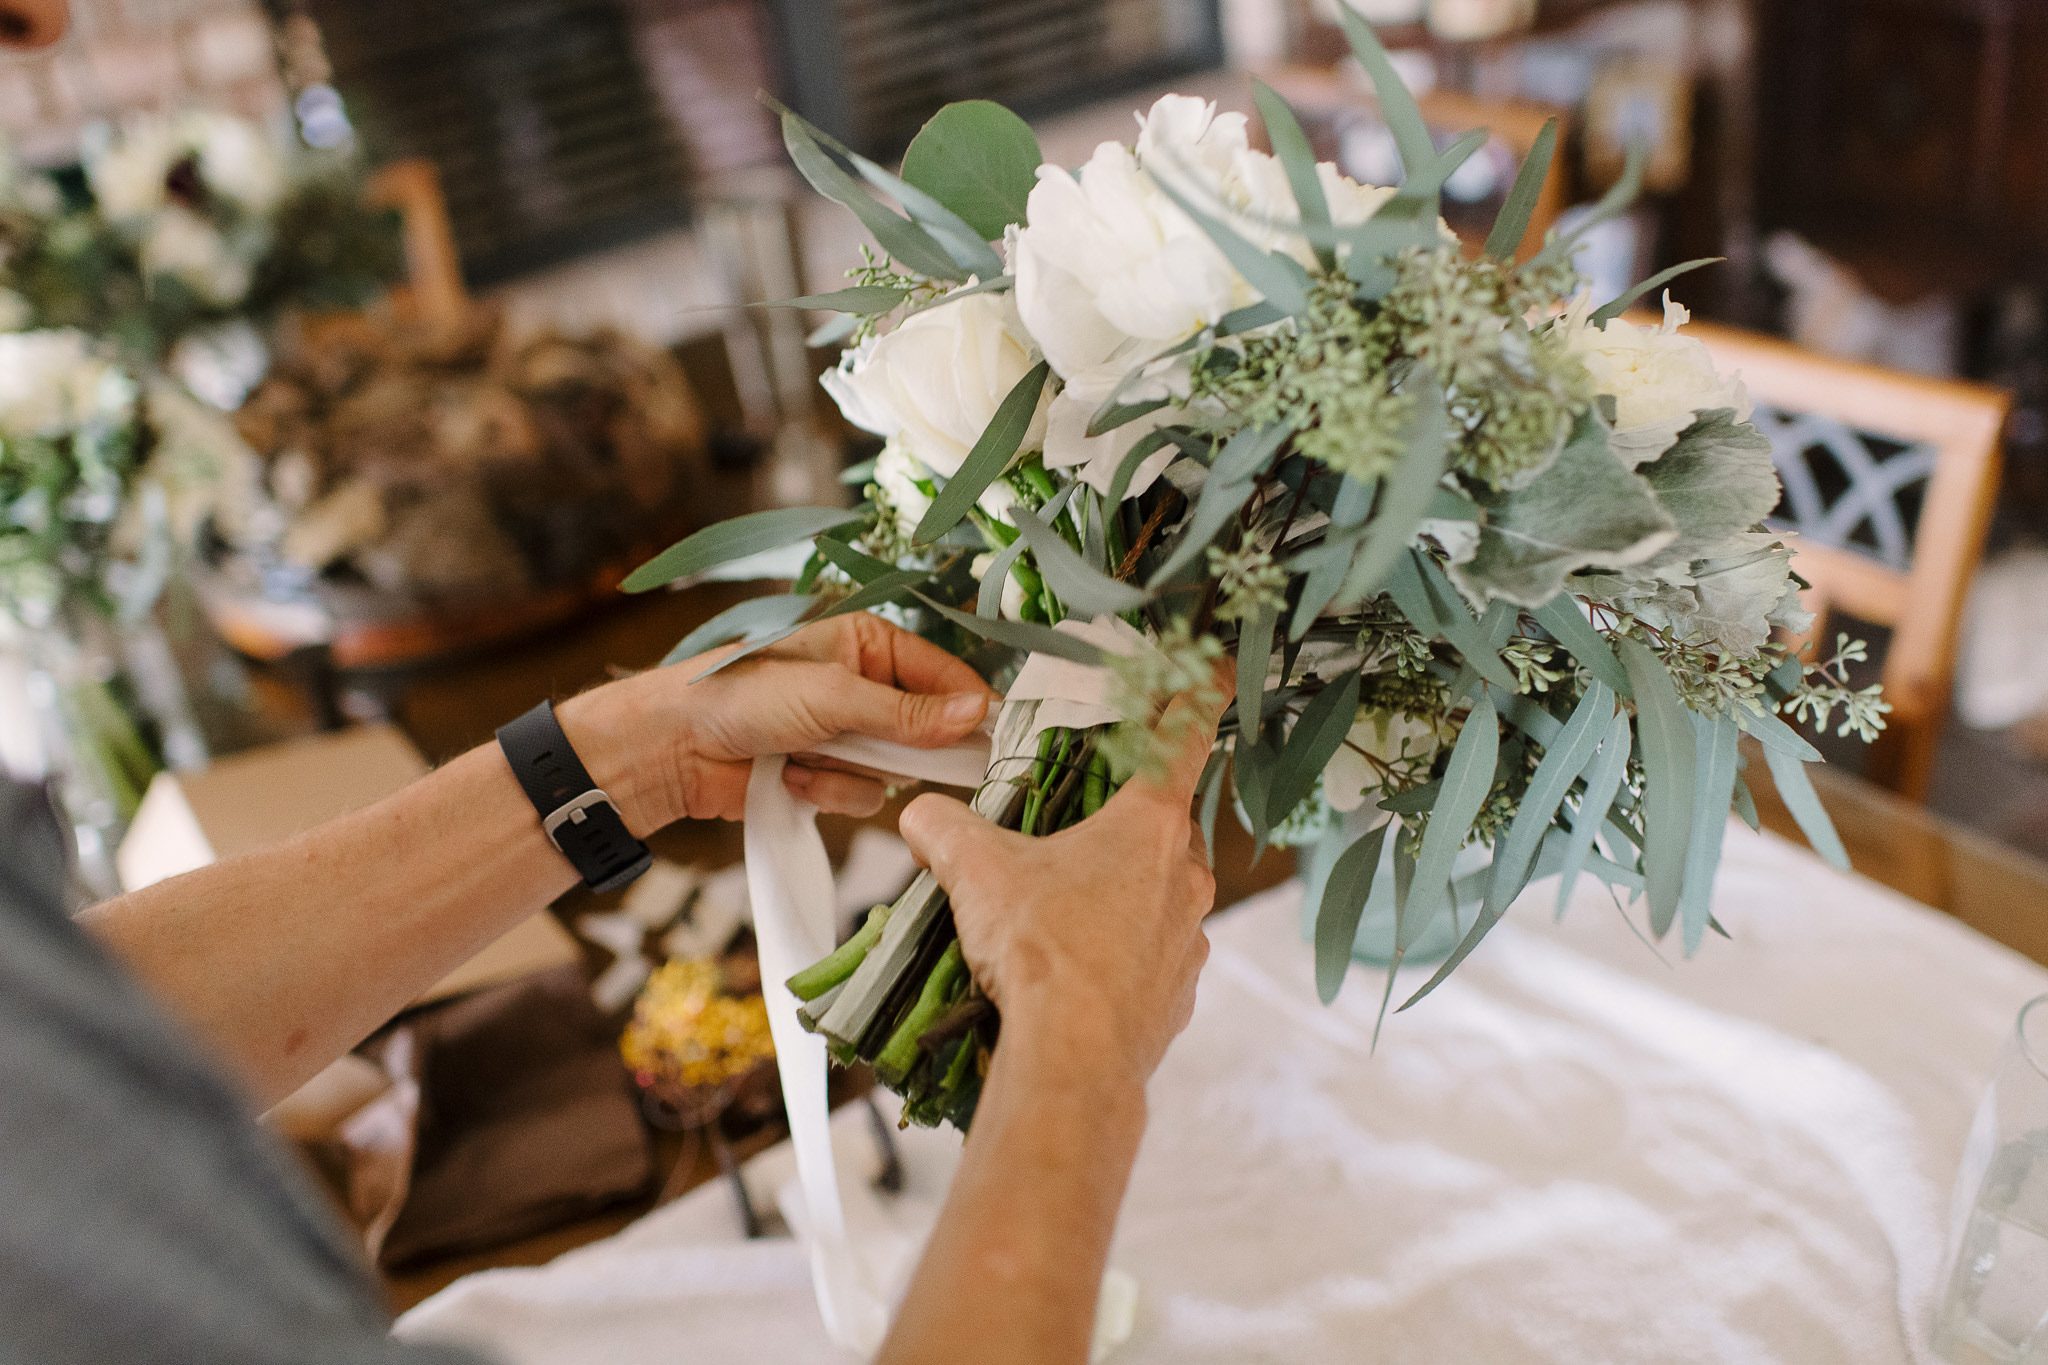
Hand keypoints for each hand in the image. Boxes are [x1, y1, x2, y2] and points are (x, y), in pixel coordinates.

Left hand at [558, 613, 994, 829]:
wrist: (672, 747)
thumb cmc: (742, 696)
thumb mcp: (833, 696)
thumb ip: (908, 712)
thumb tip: (978, 714)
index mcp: (868, 643)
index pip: (943, 674)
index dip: (969, 706)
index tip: (992, 738)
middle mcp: (863, 685)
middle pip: (925, 727)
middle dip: (900, 748)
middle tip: (884, 754)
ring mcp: (844, 733)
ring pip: (894, 770)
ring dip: (854, 773)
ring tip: (808, 758)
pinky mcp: (825, 775)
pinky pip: (861, 796)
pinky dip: (828, 793)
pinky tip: (791, 778)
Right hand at [897, 683, 1223, 1093]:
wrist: (1073, 1060)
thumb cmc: (1040, 950)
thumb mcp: (976, 871)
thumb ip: (943, 826)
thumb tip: (919, 812)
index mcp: (1150, 825)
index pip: (1185, 738)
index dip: (1197, 697)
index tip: (1218, 672)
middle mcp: (1186, 877)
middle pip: (1167, 825)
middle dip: (1127, 820)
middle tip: (1076, 828)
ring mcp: (1189, 940)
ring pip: (1161, 895)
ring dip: (1121, 893)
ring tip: (1061, 913)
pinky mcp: (1179, 996)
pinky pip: (1153, 957)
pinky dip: (1120, 954)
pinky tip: (1074, 970)